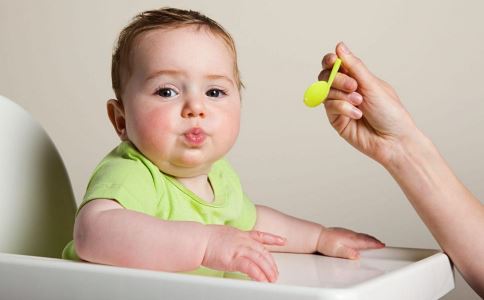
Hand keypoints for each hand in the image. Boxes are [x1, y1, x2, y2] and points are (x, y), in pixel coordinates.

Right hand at [202, 225, 285, 281]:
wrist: (197, 240)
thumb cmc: (205, 238)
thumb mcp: (223, 234)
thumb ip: (232, 241)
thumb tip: (233, 248)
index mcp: (241, 234)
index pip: (261, 236)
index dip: (273, 239)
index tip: (283, 241)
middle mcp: (243, 240)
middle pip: (263, 252)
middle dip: (271, 263)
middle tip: (275, 273)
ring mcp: (239, 248)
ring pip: (260, 260)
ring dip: (268, 271)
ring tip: (271, 279)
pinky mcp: (234, 258)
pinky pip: (251, 268)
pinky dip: (258, 275)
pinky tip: (262, 280)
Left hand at [317, 227, 384, 258]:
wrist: (315, 236)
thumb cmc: (324, 244)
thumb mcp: (335, 251)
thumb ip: (347, 253)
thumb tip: (357, 255)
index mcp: (349, 239)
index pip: (365, 242)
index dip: (374, 244)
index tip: (382, 246)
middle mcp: (348, 234)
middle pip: (364, 237)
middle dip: (374, 240)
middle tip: (381, 244)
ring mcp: (345, 232)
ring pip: (360, 235)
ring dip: (368, 238)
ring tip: (374, 241)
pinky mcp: (342, 232)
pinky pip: (355, 234)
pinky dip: (361, 236)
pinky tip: (361, 238)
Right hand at [320, 42, 419, 165]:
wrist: (394, 140)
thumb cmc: (390, 112)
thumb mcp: (372, 85)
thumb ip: (354, 66)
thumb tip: (340, 46)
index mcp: (358, 78)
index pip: (336, 64)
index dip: (330, 61)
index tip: (332, 61)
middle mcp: (346, 90)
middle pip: (326, 76)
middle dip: (337, 79)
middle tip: (354, 86)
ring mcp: (340, 105)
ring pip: (326, 92)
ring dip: (343, 96)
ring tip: (359, 103)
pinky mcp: (336, 120)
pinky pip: (330, 107)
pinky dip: (343, 108)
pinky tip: (356, 115)